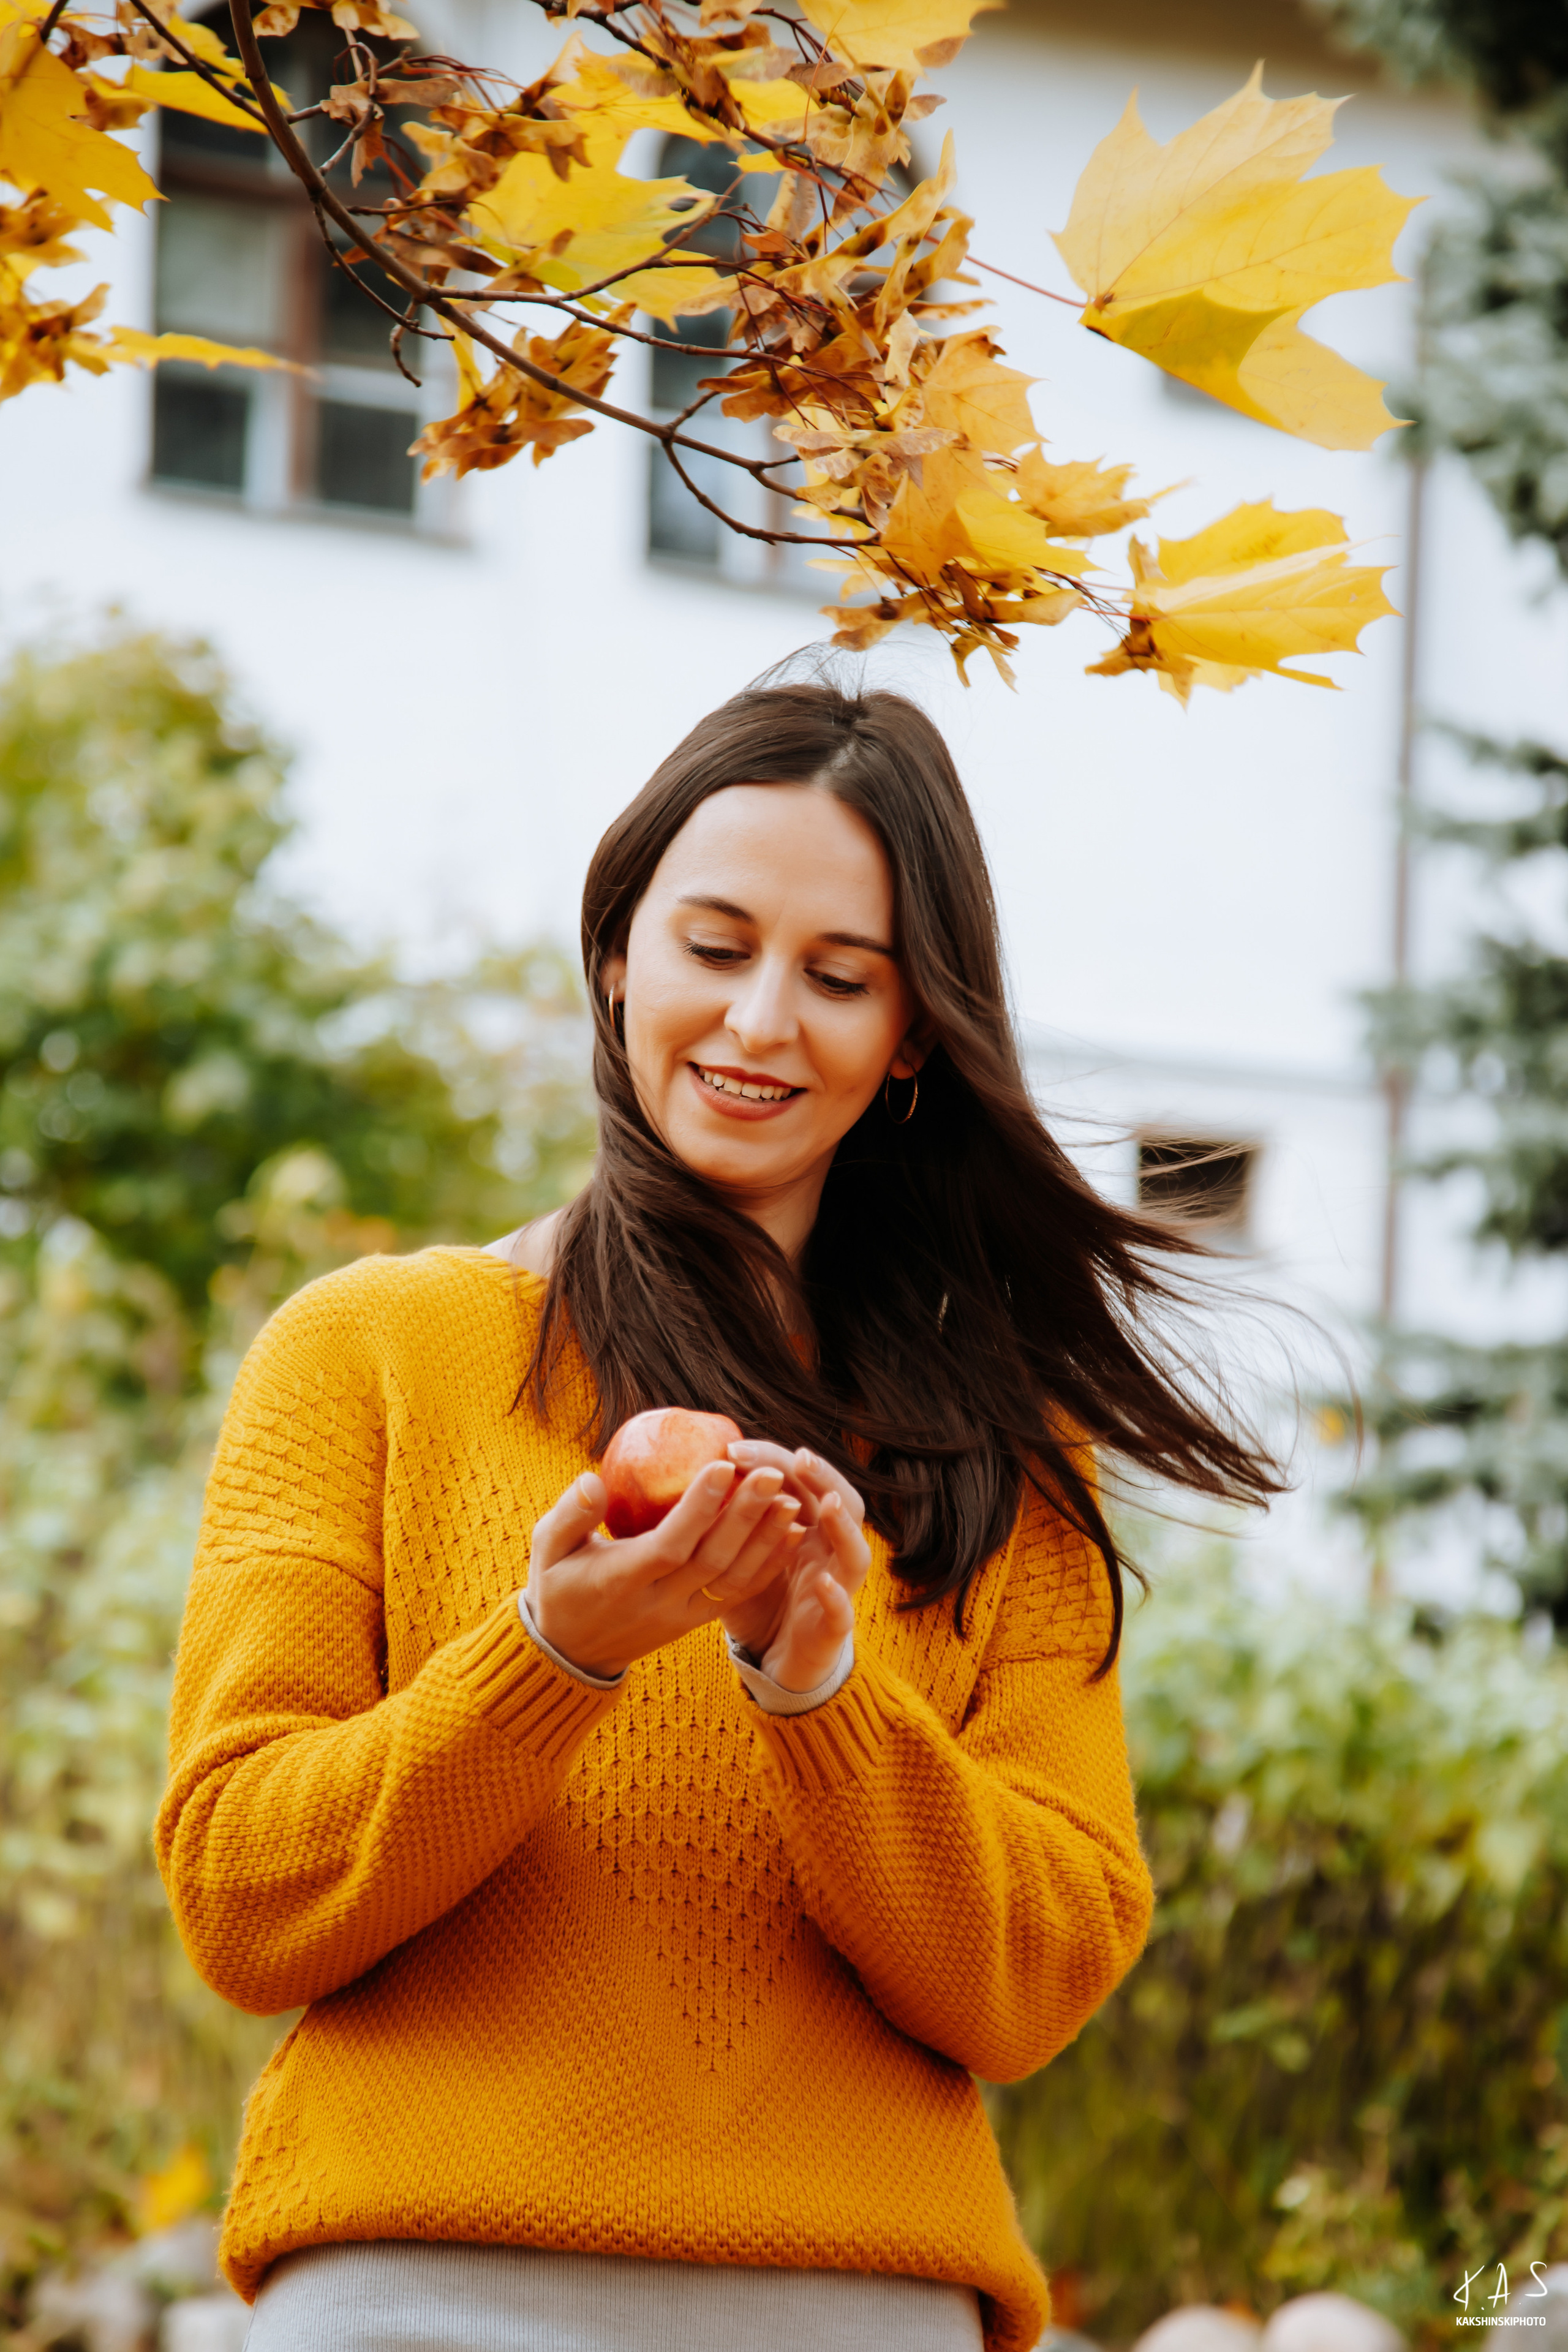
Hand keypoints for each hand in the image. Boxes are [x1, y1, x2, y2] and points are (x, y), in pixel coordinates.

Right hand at [527, 1460, 804, 1680]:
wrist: (571, 1655)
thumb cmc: (558, 1587)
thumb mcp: (547, 1549)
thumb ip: (570, 1514)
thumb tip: (593, 1478)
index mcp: (621, 1581)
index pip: (670, 1544)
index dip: (699, 1508)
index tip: (725, 1466)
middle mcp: (657, 1602)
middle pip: (711, 1559)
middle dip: (746, 1515)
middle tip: (774, 1473)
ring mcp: (681, 1616)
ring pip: (732, 1579)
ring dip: (765, 1540)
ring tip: (792, 1499)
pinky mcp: (695, 1622)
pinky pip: (737, 1595)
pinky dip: (767, 1566)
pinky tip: (791, 1534)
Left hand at [718, 1444, 870, 1694]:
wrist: (776, 1661)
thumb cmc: (754, 1601)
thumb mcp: (734, 1556)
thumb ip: (717, 1524)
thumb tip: (664, 1483)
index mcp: (807, 1528)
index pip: (803, 1482)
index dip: (776, 1462)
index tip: (736, 1449)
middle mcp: (828, 1553)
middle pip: (841, 1504)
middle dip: (824, 1479)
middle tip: (799, 1458)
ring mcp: (837, 1591)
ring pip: (855, 1554)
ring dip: (843, 1527)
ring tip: (827, 1504)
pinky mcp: (831, 1632)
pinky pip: (842, 1615)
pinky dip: (837, 1598)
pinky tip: (823, 1583)